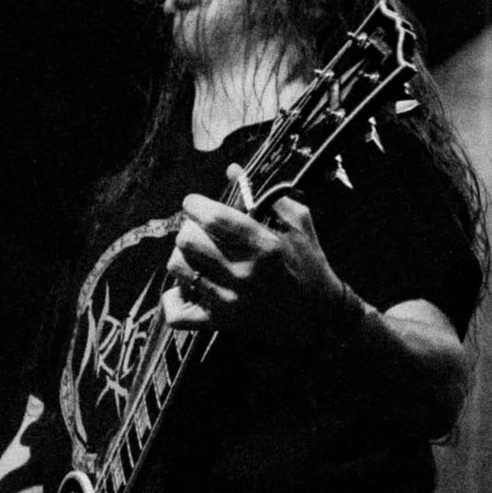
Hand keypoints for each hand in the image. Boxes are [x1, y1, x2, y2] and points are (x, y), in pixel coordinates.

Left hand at [162, 165, 360, 345]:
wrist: (317, 316)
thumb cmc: (309, 264)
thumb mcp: (300, 224)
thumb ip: (269, 195)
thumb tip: (233, 170)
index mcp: (264, 245)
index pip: (212, 217)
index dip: (195, 204)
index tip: (196, 203)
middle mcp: (243, 273)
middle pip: (187, 240)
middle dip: (189, 227)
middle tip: (199, 229)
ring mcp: (229, 300)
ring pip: (178, 268)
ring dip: (182, 256)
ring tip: (196, 254)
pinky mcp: (220, 322)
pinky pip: (176, 313)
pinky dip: (173, 299)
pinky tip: (186, 287)